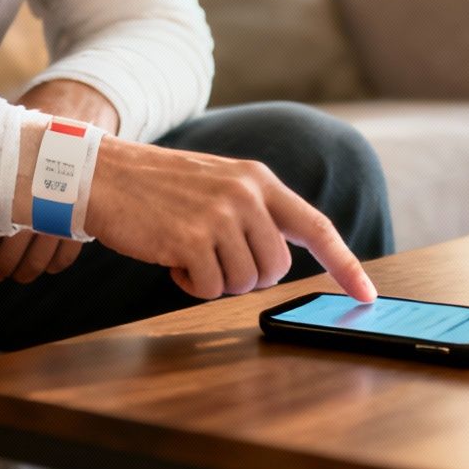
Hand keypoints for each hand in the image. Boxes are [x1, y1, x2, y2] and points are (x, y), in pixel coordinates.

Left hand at [0, 80, 111, 284]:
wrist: (80, 124)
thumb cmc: (38, 136)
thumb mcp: (10, 147)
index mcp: (13, 189)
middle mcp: (36, 206)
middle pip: (13, 249)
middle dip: (0, 266)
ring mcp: (62, 214)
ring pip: (40, 255)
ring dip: (27, 269)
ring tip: (17, 276)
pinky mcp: (84, 217)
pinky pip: (70, 250)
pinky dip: (58, 261)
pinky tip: (50, 267)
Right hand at [77, 137, 376, 302]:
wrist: (102, 174)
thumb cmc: (156, 187)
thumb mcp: (216, 183)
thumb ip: (253, 210)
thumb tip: (278, 259)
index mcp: (257, 179)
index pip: (315, 226)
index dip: (344, 263)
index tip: (366, 294)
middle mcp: (246, 194)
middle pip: (275, 269)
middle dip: (246, 276)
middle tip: (211, 257)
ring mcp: (220, 215)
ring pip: (243, 283)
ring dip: (214, 280)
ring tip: (186, 251)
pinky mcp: (192, 239)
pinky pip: (209, 288)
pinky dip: (188, 284)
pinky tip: (169, 258)